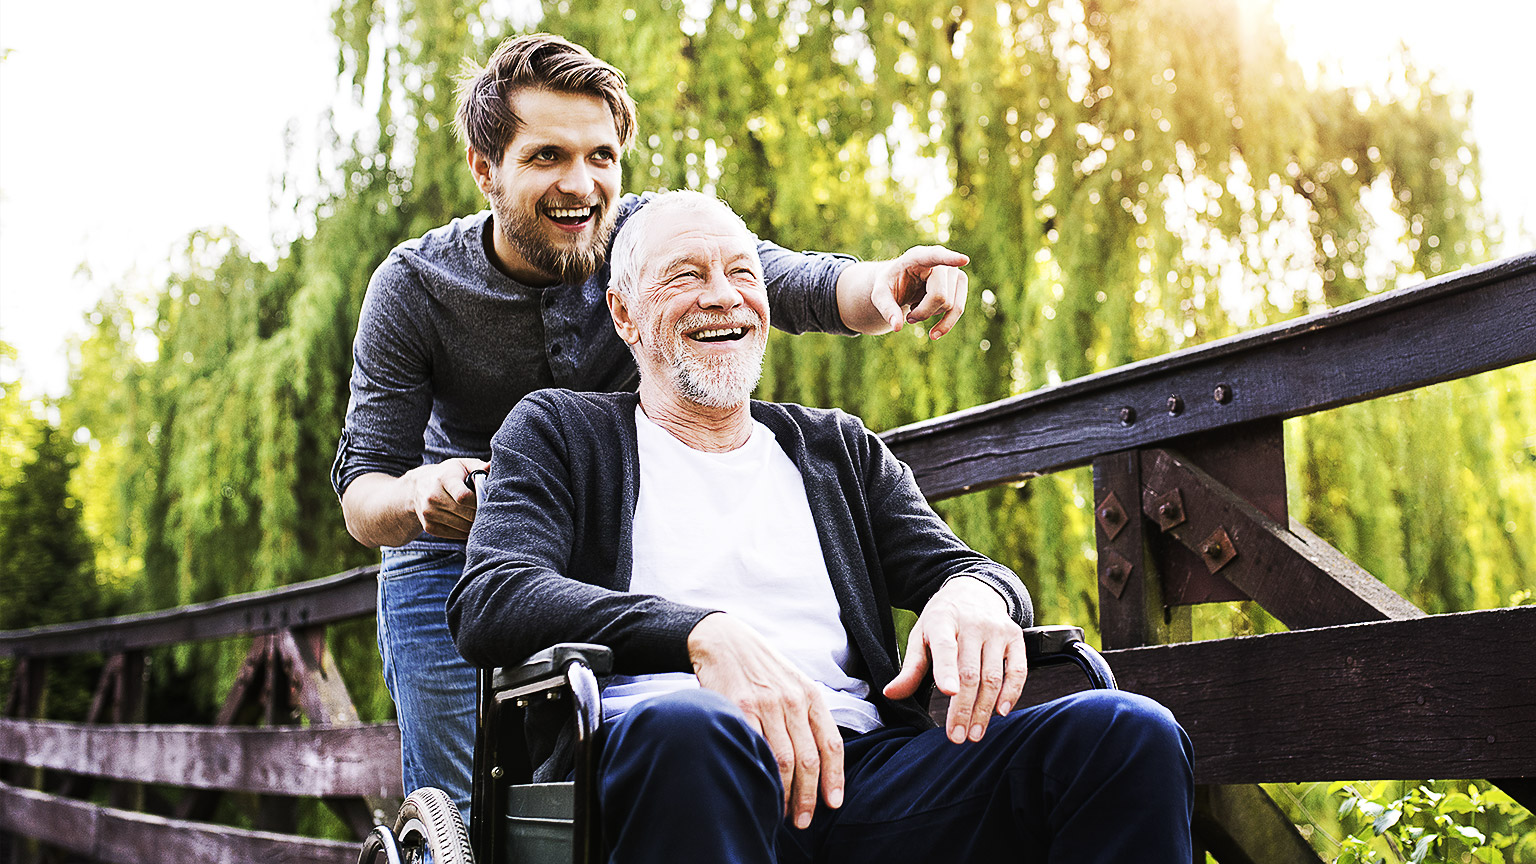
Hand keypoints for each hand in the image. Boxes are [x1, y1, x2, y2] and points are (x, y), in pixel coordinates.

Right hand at [403, 457, 487, 539]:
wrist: (417, 487)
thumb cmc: (448, 475)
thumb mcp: (461, 465)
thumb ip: (479, 467)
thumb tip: (491, 466)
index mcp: (444, 479)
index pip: (464, 496)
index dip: (478, 501)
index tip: (485, 499)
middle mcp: (433, 497)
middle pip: (466, 513)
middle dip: (480, 513)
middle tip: (488, 510)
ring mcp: (429, 513)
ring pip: (463, 526)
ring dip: (475, 524)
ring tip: (478, 515)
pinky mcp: (429, 527)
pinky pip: (456, 534)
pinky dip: (466, 531)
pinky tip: (468, 522)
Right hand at [688, 613, 844, 828]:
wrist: (724, 641)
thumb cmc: (761, 668)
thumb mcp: (793, 682)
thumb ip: (807, 714)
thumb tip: (821, 757)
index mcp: (810, 694)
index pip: (830, 743)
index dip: (835, 778)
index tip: (833, 802)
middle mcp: (791, 700)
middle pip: (808, 759)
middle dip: (809, 796)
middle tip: (805, 820)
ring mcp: (765, 704)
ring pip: (783, 760)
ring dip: (785, 793)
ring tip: (783, 813)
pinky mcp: (739, 708)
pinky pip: (755, 749)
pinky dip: (761, 774)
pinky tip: (761, 788)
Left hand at [869, 246, 969, 338]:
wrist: (901, 284)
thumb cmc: (890, 285)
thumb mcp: (879, 295)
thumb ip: (886, 308)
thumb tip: (897, 326)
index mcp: (917, 256)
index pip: (935, 256)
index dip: (950, 258)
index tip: (964, 260)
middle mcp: (939, 261)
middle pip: (940, 296)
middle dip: (923, 312)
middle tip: (908, 315)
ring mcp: (953, 271)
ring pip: (950, 305)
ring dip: (930, 316)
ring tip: (915, 312)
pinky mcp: (960, 283)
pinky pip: (958, 309)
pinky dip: (946, 324)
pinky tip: (933, 333)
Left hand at [883, 577, 1027, 743]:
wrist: (973, 590)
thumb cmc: (942, 620)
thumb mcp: (920, 635)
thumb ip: (910, 667)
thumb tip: (891, 694)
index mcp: (942, 620)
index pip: (946, 648)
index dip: (947, 671)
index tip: (948, 693)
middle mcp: (973, 624)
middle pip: (970, 672)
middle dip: (963, 708)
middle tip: (956, 736)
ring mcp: (997, 630)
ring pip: (993, 676)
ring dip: (984, 709)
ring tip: (974, 733)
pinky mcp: (1015, 637)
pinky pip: (1017, 670)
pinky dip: (1012, 693)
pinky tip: (1001, 712)